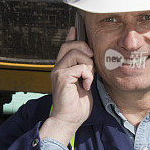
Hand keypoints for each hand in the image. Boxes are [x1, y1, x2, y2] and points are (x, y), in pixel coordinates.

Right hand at [39, 26, 93, 145]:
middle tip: (92, 63)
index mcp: (63, 68)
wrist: (69, 120)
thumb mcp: (85, 83)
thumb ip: (86, 69)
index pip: (66, 45)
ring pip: (76, 53)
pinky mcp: (61, 77)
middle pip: (70, 45)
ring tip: (88, 78)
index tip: (77, 28)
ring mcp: (58, 72)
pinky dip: (87, 76)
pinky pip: (80, 67)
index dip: (72, 36)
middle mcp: (58, 67)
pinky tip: (85, 86)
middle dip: (85, 48)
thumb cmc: (77, 105)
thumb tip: (91, 56)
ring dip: (88, 65)